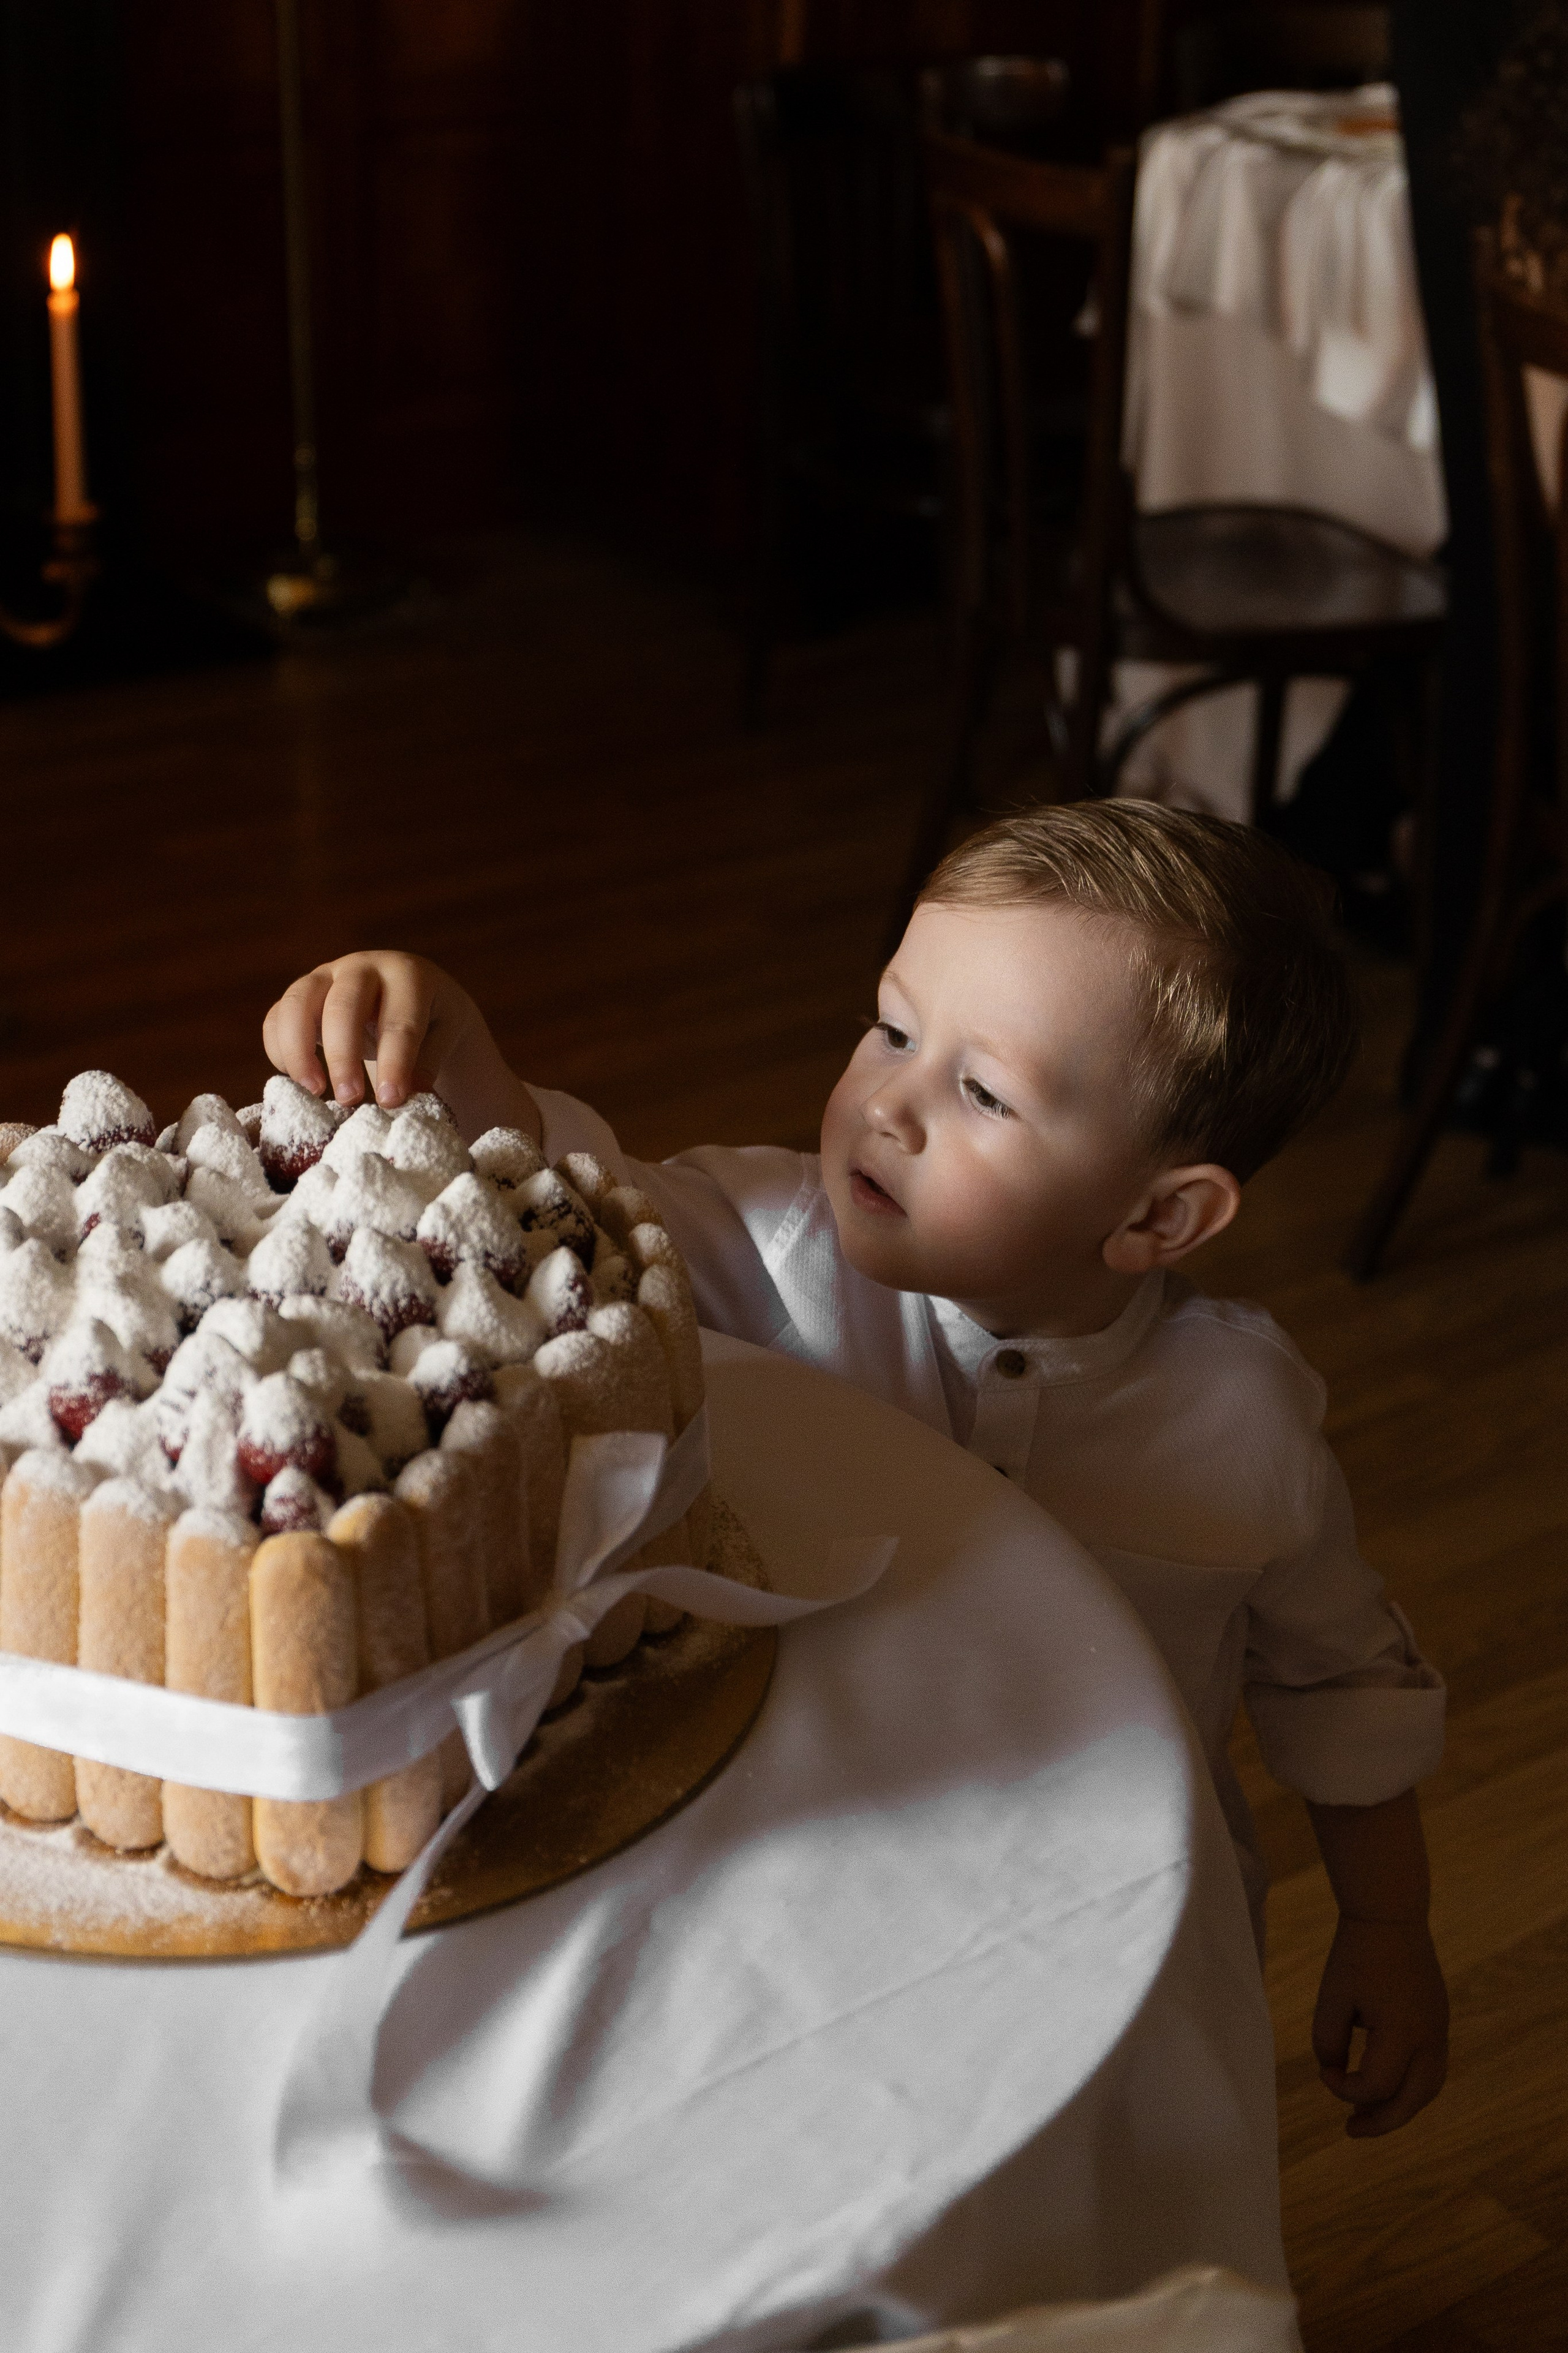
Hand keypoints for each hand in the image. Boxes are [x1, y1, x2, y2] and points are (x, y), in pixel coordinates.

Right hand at [263, 950, 536, 1139]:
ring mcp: (325, 976)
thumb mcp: (443, 1035)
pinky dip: (279, 1049)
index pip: (399, 1020)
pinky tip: (298, 1081)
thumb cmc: (430, 1020)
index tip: (391, 1102)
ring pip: (298, 1003)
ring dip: (300, 1050)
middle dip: (343, 1056)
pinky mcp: (300, 994)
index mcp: (406, 975)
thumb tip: (399, 1099)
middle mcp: (361, 967)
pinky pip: (277, 1016)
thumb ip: (426, 1063)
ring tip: (314, 1091)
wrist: (408, 995)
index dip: (394, 1063)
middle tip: (349, 1099)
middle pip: (343, 1005)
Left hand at [1311, 1914, 1448, 2136]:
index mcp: (1403, 2034)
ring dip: (1399, 2107)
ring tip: (1367, 2116)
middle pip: (1412, 2101)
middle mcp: (1430, 2039)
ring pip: (1428, 2089)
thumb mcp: (1332, 1999)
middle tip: (1350, 2130)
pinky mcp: (1439, 2022)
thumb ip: (1328, 2042)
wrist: (1390, 1917)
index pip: (1375, 2085)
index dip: (1344, 2089)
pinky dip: (1410, 2086)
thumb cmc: (1355, 1956)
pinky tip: (1384, 2086)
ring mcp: (1440, 2031)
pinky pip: (1431, 2069)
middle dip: (1381, 2122)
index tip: (1324, 2072)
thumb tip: (1335, 2073)